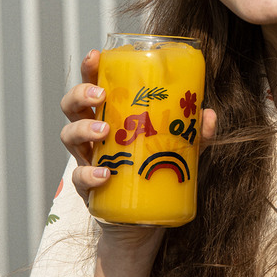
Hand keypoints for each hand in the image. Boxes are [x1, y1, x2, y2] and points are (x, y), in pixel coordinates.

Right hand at [60, 49, 216, 202]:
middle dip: (80, 94)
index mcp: (111, 115)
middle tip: (100, 95)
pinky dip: (89, 174)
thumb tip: (208, 115)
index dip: (90, 69)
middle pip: (72, 106)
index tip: (95, 56)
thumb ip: (195, 133)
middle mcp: (93, 134)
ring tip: (103, 130)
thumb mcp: (180, 148)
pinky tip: (104, 175)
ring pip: (68, 135)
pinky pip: (79, 178)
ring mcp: (88, 159)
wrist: (144, 220)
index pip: (94, 85)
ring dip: (82, 129)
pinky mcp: (88, 188)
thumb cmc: (156, 172)